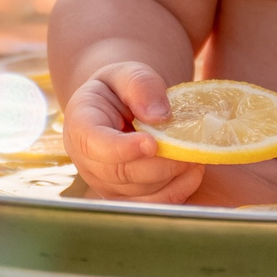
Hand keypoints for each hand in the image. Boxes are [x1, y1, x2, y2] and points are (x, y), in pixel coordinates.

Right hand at [65, 61, 204, 203]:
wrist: (117, 109)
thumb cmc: (121, 89)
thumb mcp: (128, 73)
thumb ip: (141, 85)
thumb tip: (160, 116)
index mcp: (80, 126)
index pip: (94, 143)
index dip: (122, 148)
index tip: (152, 143)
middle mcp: (87, 161)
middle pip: (122, 173)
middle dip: (160, 164)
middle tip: (191, 148)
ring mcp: (106, 184)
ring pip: (141, 193)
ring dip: (173, 177)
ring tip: (195, 154)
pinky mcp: (127, 197)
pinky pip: (154, 204)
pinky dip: (179, 190)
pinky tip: (193, 170)